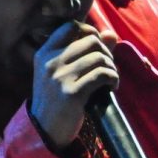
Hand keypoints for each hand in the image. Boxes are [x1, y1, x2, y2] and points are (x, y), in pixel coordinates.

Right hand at [30, 21, 118, 148]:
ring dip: (112, 67)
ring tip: (110, 79)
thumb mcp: (63, 73)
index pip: (71, 26)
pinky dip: (113, 79)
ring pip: (100, 57)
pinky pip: (102, 75)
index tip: (97, 49)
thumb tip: (112, 34)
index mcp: (44, 53)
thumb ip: (86, 52)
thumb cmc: (56, 100)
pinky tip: (112, 87)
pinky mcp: (72, 94)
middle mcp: (50, 62)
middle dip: (106, 52)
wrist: (44, 131)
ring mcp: (60, 78)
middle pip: (91, 40)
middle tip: (107, 68)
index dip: (91, 33)